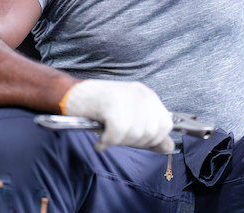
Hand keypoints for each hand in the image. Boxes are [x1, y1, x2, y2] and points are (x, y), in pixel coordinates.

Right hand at [60, 79, 174, 152]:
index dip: (152, 139)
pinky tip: (100, 140)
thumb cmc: (100, 109)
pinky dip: (106, 142)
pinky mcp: (112, 104)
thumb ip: (150, 132)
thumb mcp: (131, 118)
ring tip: (107, 134)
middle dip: (134, 141)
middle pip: (152, 132)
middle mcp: (142, 95)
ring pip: (135, 135)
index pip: (166, 125)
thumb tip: (169, 147)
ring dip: (119, 141)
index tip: (134, 139)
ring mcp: (128, 98)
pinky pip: (117, 135)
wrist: (74, 95)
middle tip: (117, 135)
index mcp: (148, 96)